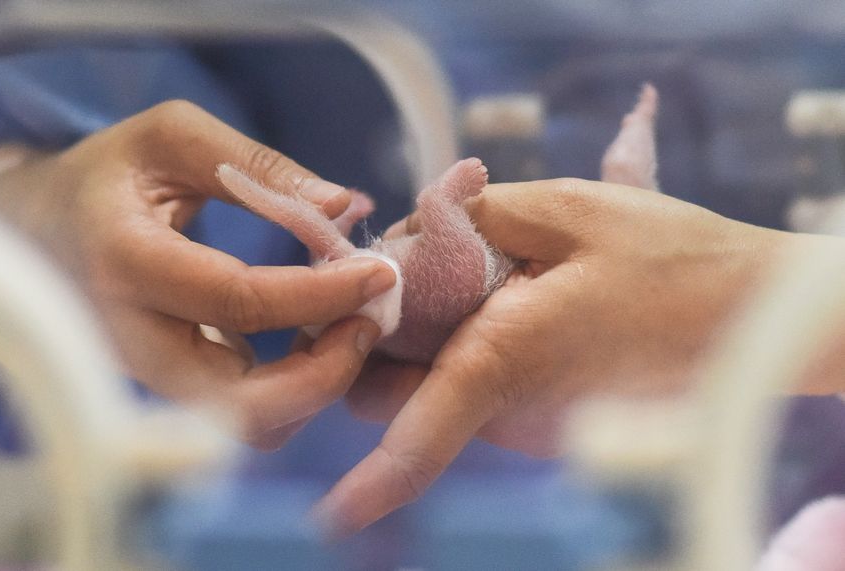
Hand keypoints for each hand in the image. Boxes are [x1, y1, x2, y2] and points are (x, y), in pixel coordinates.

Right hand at [0, 100, 395, 449]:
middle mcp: (126, 334)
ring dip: (310, 387)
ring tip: (347, 328)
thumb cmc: (110, 174)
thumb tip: (346, 207)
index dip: (320, 293)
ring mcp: (141, 373)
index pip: (237, 297)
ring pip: (241, 421)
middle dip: (322, 372)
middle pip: (237, 398)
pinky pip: (236, 414)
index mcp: (125, 258)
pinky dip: (289, 391)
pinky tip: (312, 341)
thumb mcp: (174, 138)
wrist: (35, 229)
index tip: (380, 274)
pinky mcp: (162, 387)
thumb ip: (258, 166)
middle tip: (369, 321)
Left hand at [317, 177, 793, 535]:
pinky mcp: (539, 421)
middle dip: (367, 345)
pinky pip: (467, 387)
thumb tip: (405, 239)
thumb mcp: (564, 211)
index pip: (414, 439)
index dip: (369, 483)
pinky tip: (494, 296)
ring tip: (454, 273)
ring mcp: (525, 424)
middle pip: (388, 398)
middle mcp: (508, 412)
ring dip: (413, 340)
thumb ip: (470, 217)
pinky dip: (456, 346)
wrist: (751, 317)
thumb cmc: (669, 261)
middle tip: (386, 276)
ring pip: (424, 391)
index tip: (329, 504)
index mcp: (505, 358)